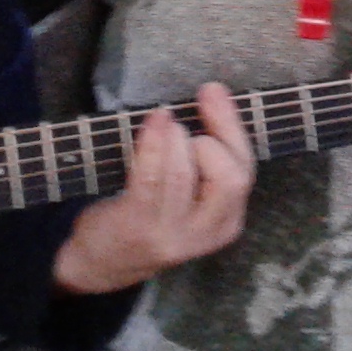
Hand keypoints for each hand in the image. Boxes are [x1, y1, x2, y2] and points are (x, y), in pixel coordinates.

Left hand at [52, 83, 252, 294]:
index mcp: (227, 220)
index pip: (245, 170)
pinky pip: (151, 179)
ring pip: (185, 175)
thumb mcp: (191, 192)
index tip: (212, 90)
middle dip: (213, 138)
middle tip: (185, 125)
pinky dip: (153, 144)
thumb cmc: (150, 211)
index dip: (231, 126)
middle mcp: (207, 231)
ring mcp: (172, 233)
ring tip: (164, 122)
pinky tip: (153, 121)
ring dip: (175, 139)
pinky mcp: (139, 226)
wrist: (106, 259)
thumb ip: (207, 151)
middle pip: (230, 178)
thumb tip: (215, 92)